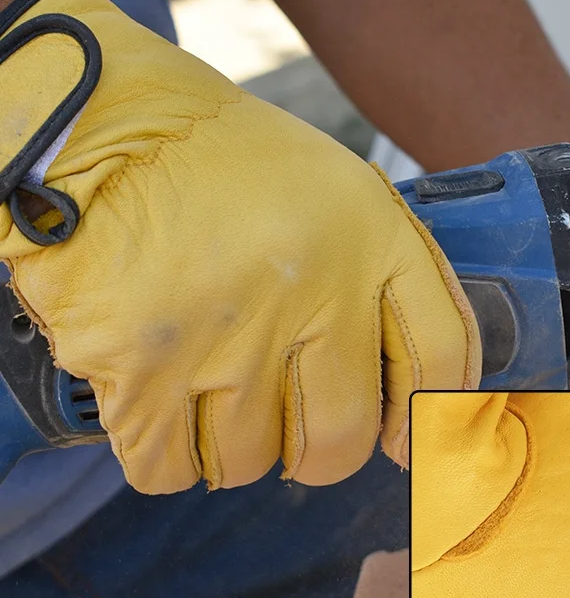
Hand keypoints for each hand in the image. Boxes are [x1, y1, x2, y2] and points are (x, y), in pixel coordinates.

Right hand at [0, 0, 480, 493]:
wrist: (105, 128)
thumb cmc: (225, 165)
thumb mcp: (337, 190)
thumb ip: (386, 275)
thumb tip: (405, 388)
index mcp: (369, 241)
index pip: (438, 359)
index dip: (426, 419)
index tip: (405, 442)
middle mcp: (312, 293)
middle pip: (344, 437)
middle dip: (323, 453)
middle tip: (297, 432)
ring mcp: (228, 338)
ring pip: (252, 461)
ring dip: (238, 443)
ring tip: (210, 387)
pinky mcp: (142, 370)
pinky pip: (169, 469)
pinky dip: (168, 453)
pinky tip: (159, 402)